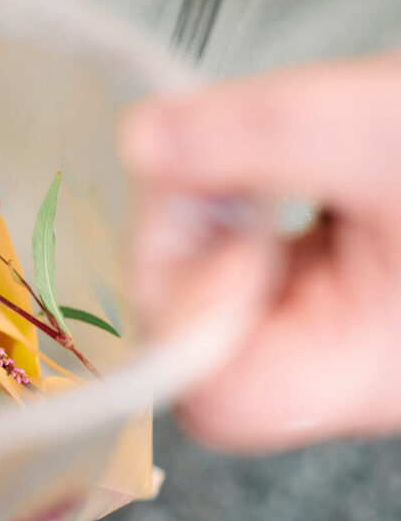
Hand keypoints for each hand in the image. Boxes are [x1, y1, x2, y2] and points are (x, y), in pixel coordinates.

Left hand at [120, 54, 400, 450]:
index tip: (222, 210)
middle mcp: (339, 370)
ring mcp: (327, 332)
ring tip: (262, 154)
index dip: (190, 305)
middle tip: (218, 156)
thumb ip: (263, 134)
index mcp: (364, 371)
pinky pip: (236, 265)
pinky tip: (271, 170)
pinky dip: (229, 208)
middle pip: (197, 338)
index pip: (219, 391)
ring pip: (208, 294)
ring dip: (207, 213)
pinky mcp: (322, 291)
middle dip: (185, 234)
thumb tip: (143, 139)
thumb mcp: (384, 129)